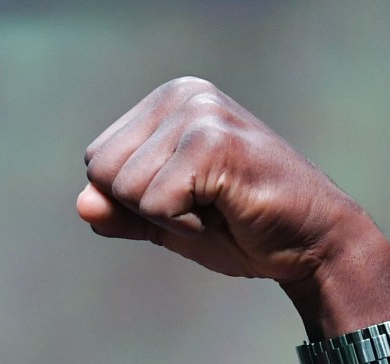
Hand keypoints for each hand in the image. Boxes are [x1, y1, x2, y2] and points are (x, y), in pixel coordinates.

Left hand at [77, 78, 380, 288]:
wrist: (308, 243)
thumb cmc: (239, 227)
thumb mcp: (163, 220)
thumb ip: (118, 211)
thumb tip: (81, 203)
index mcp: (168, 101)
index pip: (96, 162)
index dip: (130, 200)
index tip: (185, 198)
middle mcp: (184, 95)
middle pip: (102, 173)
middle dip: (143, 208)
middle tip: (201, 205)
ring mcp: (201, 113)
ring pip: (125, 189)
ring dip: (167, 217)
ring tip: (216, 206)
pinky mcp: (215, 143)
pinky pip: (154, 204)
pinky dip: (183, 223)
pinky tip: (226, 209)